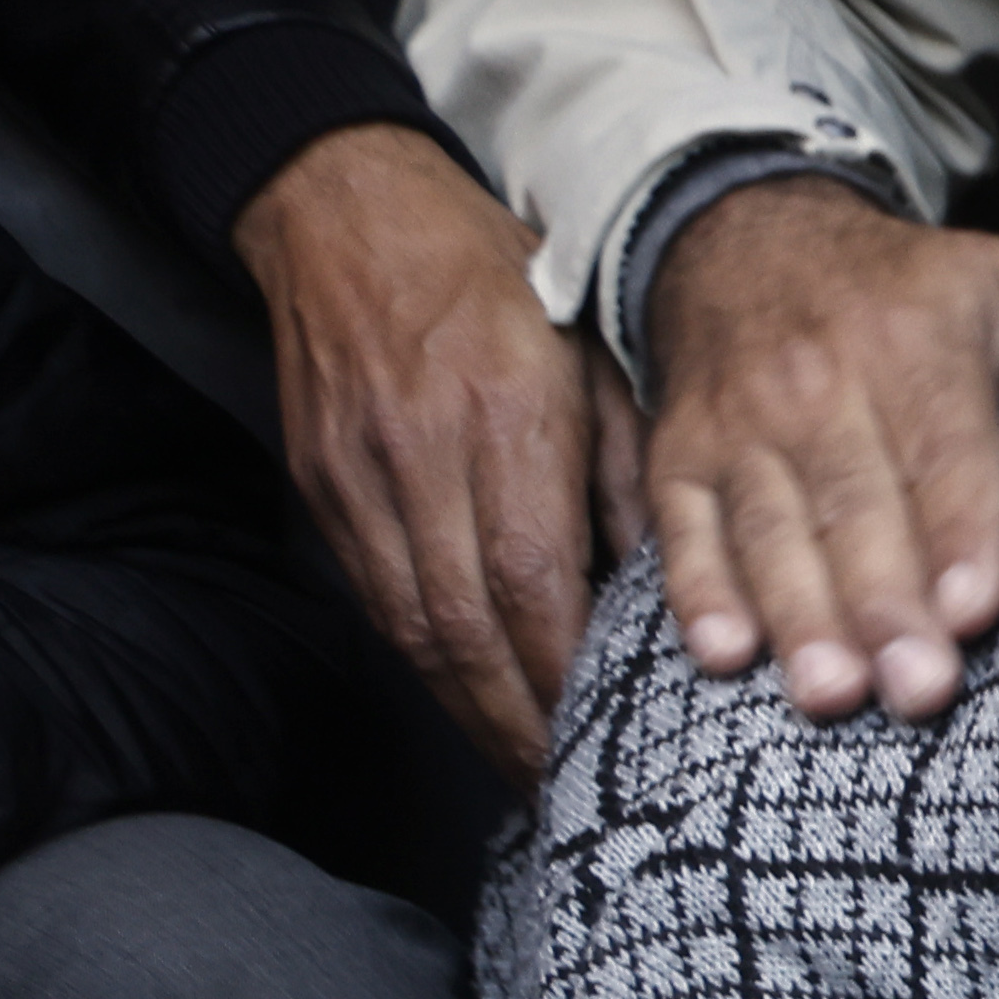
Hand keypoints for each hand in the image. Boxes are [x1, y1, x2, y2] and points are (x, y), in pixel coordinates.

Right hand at [236, 121, 640, 779]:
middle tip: (574, 793)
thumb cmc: (492, 275)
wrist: (341, 206)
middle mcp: (420, 452)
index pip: (533, 577)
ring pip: (414, 627)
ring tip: (529, 775)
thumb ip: (635, 471)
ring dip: (474, 716)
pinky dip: (428, 668)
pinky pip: (376, 600)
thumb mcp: (593, 351)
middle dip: (524, 725)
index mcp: (502, 413)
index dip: (569, 674)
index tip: (615, 738)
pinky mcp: (320, 486)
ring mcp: (357, 474)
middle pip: (467, 626)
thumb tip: (678, 584)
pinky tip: (473, 707)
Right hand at [640, 172, 998, 720]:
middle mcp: (820, 382)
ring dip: (799, 616)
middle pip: (857, 507)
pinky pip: (685, 529)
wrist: (735, 230)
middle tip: (919, 689)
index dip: (961, 531)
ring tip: (831, 694)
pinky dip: (698, 593)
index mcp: (914, 342)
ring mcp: (742, 424)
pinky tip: (725, 655)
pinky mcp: (682, 456)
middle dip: (886, 604)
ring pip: (771, 529)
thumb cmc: (901, 288)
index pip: (945, 450)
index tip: (978, 609)